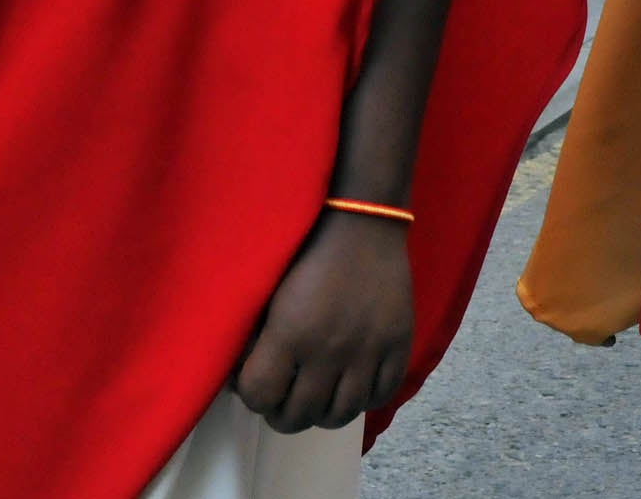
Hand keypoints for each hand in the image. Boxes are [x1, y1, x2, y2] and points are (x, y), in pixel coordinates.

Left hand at [233, 210, 414, 433]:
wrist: (363, 223)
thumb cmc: (308, 252)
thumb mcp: (270, 293)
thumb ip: (256, 339)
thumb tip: (242, 378)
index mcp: (290, 334)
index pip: (259, 397)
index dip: (252, 396)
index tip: (256, 385)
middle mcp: (329, 351)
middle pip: (297, 416)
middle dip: (282, 413)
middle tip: (283, 399)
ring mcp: (368, 351)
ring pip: (339, 415)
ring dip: (321, 413)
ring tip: (317, 398)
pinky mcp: (398, 345)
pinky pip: (380, 395)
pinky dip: (364, 399)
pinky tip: (352, 386)